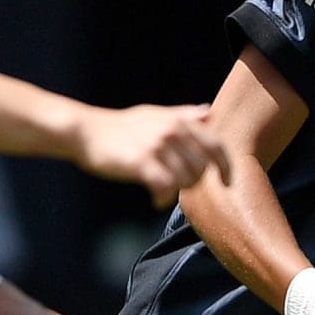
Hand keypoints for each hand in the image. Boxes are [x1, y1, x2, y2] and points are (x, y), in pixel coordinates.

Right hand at [76, 104, 229, 204]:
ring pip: (185, 179)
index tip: (228, 181)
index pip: (216, 145)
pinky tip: (156, 201)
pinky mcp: (141, 162)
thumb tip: (208, 113)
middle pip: (202, 168)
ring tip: (165, 191)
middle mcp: (172, 131)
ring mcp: (157, 146)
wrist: (87, 131)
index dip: (226, 166)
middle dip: (195, 182)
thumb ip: (183, 115)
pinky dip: (164, 198)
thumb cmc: (122, 126)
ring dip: (178, 191)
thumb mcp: (155, 115)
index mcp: (179, 121)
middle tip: (179, 187)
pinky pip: (165, 187)